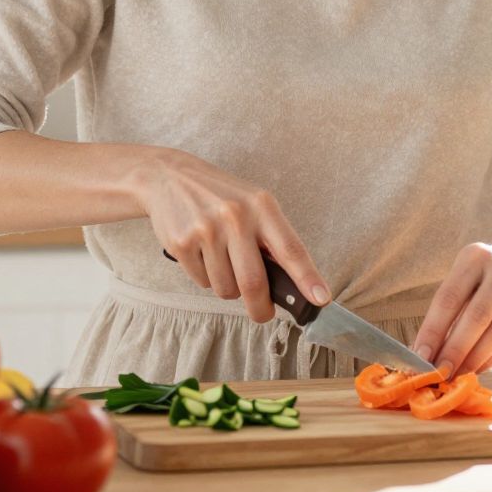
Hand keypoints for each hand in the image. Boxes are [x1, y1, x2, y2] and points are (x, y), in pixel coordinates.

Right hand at [129, 147, 327, 322]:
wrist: (170, 177)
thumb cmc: (222, 196)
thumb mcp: (254, 204)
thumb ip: (271, 238)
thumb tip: (290, 285)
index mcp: (262, 206)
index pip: (291, 249)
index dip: (307, 278)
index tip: (321, 300)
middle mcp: (236, 216)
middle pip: (254, 282)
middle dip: (261, 308)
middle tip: (263, 314)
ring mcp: (206, 230)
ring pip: (226, 288)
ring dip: (228, 288)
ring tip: (223, 261)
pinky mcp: (181, 243)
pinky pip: (202, 282)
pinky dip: (206, 278)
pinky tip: (202, 254)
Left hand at [413, 242, 491, 375]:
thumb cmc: (484, 275)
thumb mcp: (464, 276)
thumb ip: (447, 310)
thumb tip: (426, 352)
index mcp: (476, 256)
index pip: (449, 298)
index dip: (433, 331)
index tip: (421, 357)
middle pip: (476, 317)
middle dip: (455, 350)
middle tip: (440, 373)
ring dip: (474, 360)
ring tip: (457, 375)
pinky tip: (478, 368)